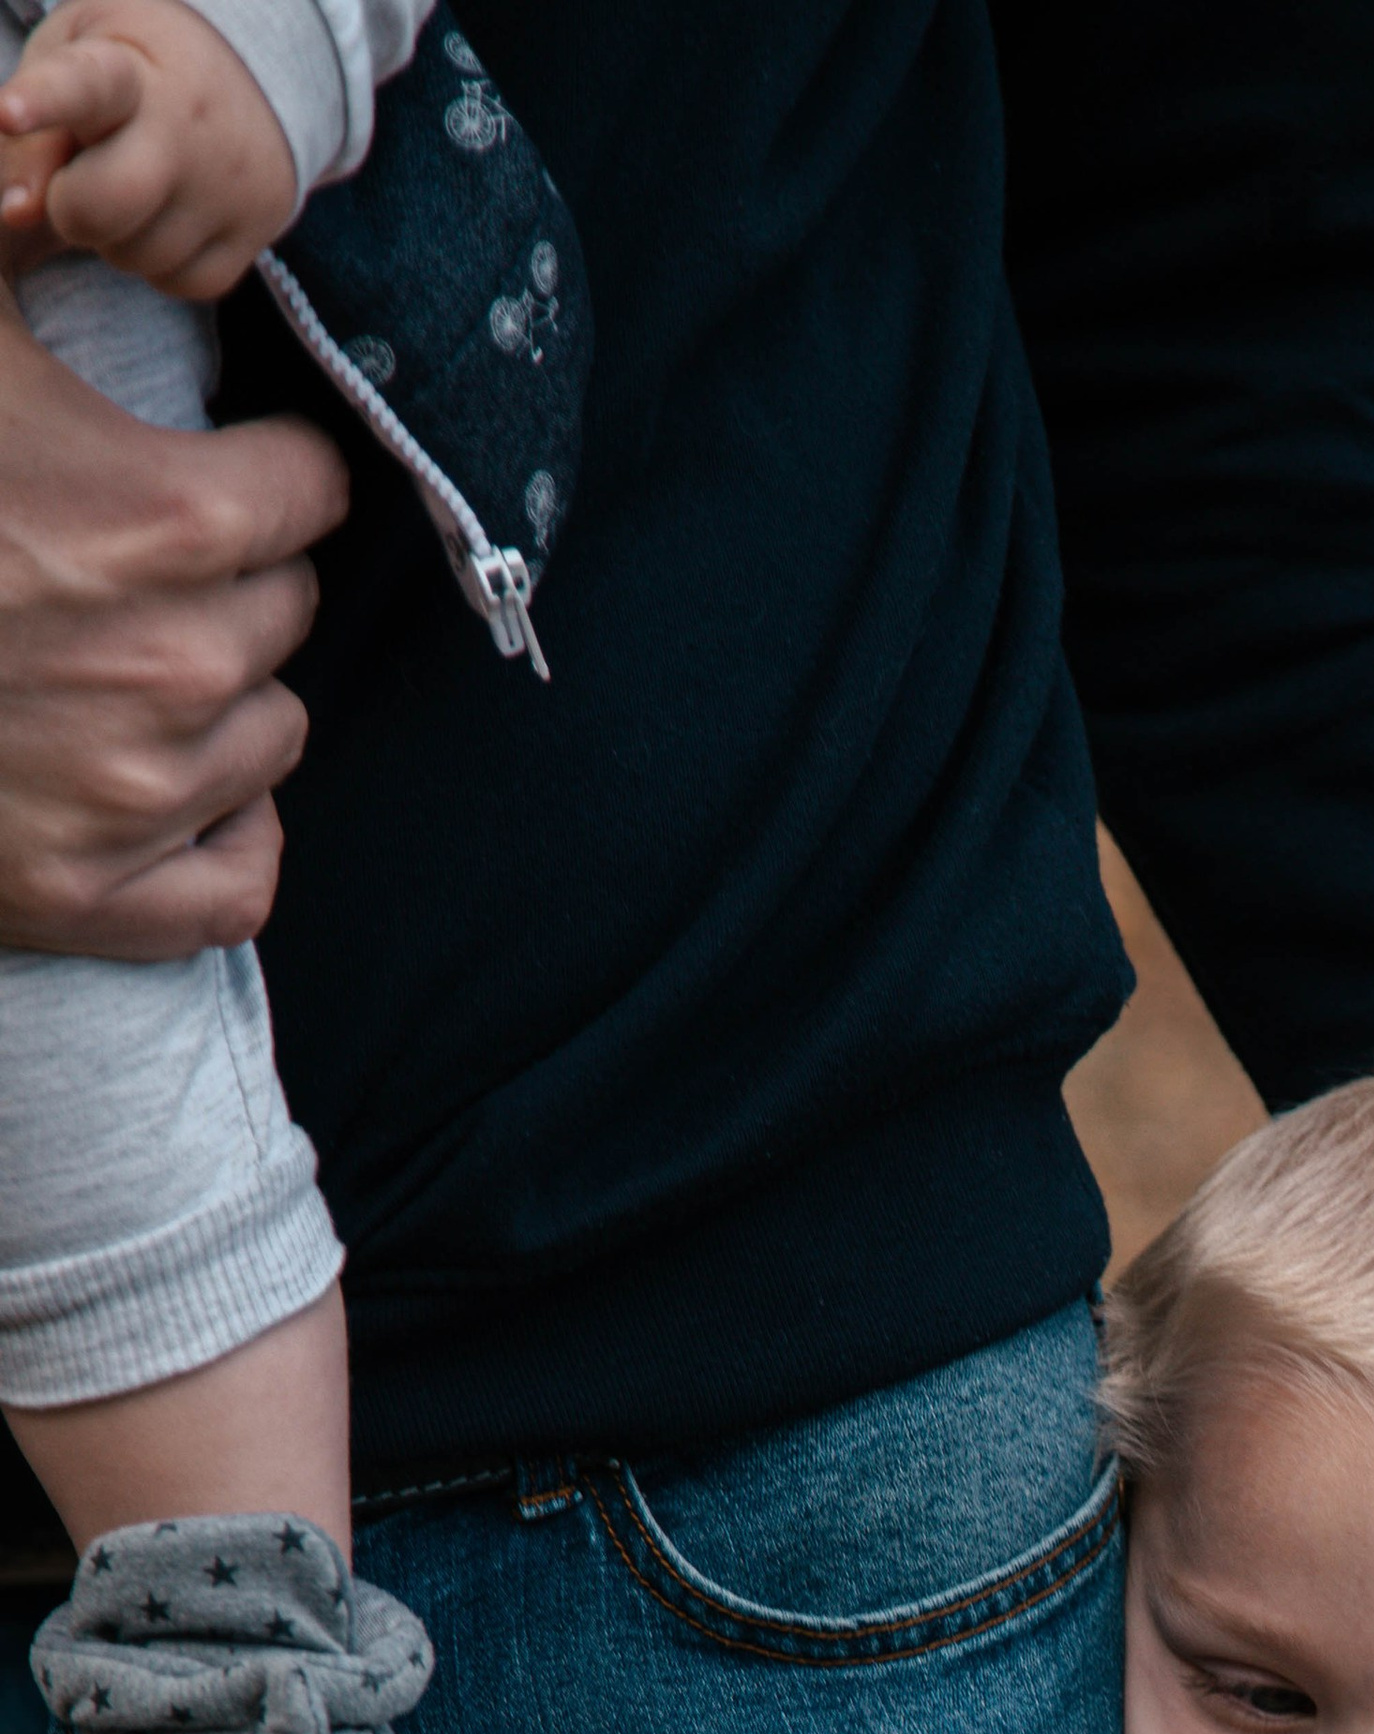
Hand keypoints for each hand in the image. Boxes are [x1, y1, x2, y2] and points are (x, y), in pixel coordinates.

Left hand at [0, 0, 296, 296]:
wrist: (253, 76)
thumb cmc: (133, 70)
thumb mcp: (72, 66)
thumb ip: (36, 134)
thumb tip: (18, 212)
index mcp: (127, 70)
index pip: (81, 86)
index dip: (41, 103)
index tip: (6, 113)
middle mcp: (187, 128)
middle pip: (108, 203)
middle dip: (72, 209)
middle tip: (78, 184)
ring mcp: (228, 185)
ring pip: (139, 256)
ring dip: (118, 236)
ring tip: (137, 185)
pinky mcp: (256, 231)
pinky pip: (180, 281)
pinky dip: (161, 261)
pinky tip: (169, 215)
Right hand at [0, 274, 344, 956]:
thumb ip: (3, 237)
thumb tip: (34, 162)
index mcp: (165, 519)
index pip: (307, 489)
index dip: (258, 474)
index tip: (208, 478)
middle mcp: (181, 662)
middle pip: (287, 610)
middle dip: (227, 588)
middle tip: (125, 576)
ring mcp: (148, 791)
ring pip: (274, 736)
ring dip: (219, 708)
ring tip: (119, 674)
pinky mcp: (106, 895)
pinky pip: (245, 879)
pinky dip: (222, 839)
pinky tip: (168, 792)